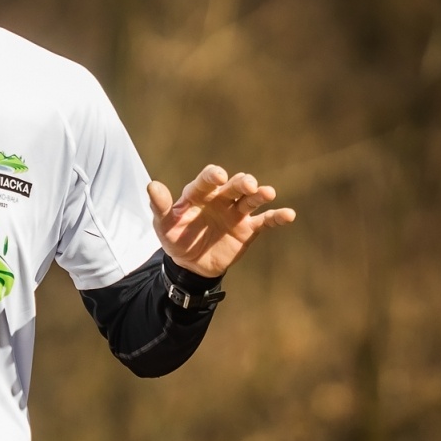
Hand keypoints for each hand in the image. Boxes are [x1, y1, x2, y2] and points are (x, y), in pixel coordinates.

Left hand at [147, 165, 295, 278]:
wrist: (191, 264)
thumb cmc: (176, 238)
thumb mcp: (164, 224)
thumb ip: (160, 206)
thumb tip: (152, 185)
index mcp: (199, 194)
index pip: (207, 180)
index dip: (213, 176)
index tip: (218, 176)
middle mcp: (221, 199)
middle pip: (234, 186)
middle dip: (241, 183)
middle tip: (248, 184)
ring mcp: (236, 213)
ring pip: (251, 199)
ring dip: (260, 195)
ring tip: (267, 193)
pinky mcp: (248, 229)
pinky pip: (265, 221)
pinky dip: (277, 217)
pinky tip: (289, 215)